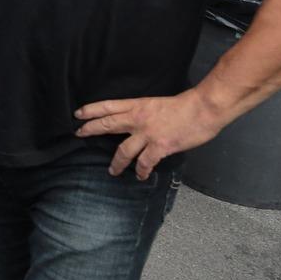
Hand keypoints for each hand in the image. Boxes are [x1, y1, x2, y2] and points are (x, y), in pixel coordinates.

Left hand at [75, 90, 225, 179]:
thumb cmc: (184, 105)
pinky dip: (141, 171)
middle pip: (107, 124)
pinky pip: (144, 163)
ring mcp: (147, 133)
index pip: (108, 106)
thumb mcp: (156, 103)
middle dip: (90, 130)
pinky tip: (140, 176)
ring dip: (116, 163)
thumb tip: (138, 124)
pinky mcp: (159, 147)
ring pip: (123, 150)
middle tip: (79, 134)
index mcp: (137, 105)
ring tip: (112, 171)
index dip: (91, 110)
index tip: (78, 114)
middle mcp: (137, 119)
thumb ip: (145, 113)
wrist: (203, 108)